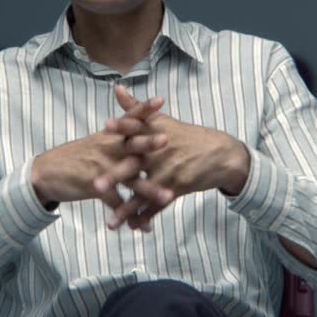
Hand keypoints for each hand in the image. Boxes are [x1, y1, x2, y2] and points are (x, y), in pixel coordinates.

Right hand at [30, 94, 170, 210]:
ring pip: (129, 179)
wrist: (46, 173)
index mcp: (109, 136)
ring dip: (149, 189)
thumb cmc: (75, 156)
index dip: (144, 109)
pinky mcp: (95, 188)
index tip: (160, 100)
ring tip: (169, 197)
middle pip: (131, 145)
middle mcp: (106, 149)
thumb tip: (137, 123)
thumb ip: (117, 134)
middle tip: (166, 140)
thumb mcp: (95, 140)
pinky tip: (144, 226)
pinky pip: (116, 203)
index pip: (129, 119)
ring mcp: (101, 168)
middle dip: (148, 143)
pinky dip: (130, 215)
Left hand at [97, 85, 249, 230]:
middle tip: (95, 185)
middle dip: (115, 176)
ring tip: (110, 222)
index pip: (137, 128)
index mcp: (156, 133)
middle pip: (134, 165)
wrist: (221, 155)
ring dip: (126, 208)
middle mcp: (161, 152)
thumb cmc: (189, 137)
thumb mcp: (164, 120)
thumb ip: (137, 108)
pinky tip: (133, 228)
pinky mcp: (177, 188)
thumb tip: (117, 88)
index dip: (122, 126)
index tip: (105, 127)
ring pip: (144, 192)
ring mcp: (169, 172)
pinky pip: (159, 205)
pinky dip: (146, 217)